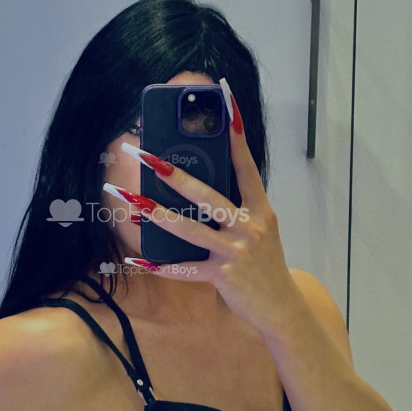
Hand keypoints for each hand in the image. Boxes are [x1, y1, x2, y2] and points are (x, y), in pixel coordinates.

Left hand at [113, 76, 300, 335]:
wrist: (282, 309)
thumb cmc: (264, 265)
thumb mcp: (259, 230)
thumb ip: (235, 208)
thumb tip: (197, 185)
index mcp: (260, 208)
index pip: (246, 163)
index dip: (236, 131)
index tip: (226, 100)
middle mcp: (249, 225)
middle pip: (207, 193)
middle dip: (172, 173)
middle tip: (145, 154)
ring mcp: (236, 251)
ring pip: (189, 228)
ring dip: (154, 212)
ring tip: (129, 198)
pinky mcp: (223, 276)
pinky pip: (184, 267)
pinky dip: (160, 264)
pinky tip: (137, 258)